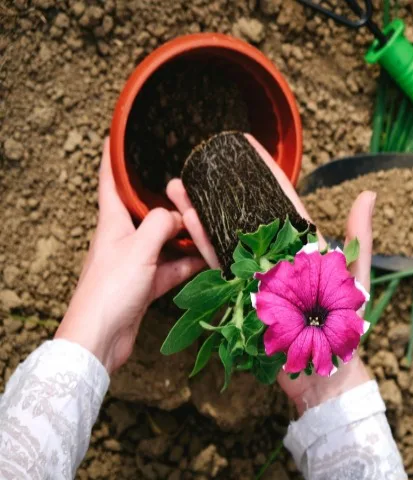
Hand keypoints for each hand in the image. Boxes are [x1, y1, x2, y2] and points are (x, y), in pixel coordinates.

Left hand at [55, 139, 205, 373]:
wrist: (100, 338)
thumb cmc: (111, 289)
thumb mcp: (139, 247)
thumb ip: (162, 223)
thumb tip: (180, 215)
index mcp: (112, 222)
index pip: (109, 180)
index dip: (112, 157)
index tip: (118, 136)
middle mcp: (123, 238)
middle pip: (146, 210)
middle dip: (165, 198)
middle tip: (187, 183)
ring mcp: (136, 261)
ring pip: (165, 240)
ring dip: (185, 237)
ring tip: (209, 225)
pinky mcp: (146, 284)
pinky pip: (172, 267)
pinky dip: (188, 265)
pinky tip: (208, 262)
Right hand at [167, 134, 375, 413]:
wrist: (325, 372)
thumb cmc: (347, 327)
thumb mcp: (356, 278)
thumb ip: (358, 239)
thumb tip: (368, 195)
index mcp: (302, 245)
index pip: (282, 200)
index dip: (265, 172)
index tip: (246, 146)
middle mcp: (275, 255)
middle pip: (245, 214)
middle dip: (222, 188)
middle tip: (198, 163)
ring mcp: (256, 274)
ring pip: (225, 236)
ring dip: (202, 211)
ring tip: (179, 187)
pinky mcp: (240, 295)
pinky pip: (219, 266)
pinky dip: (203, 244)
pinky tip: (186, 221)